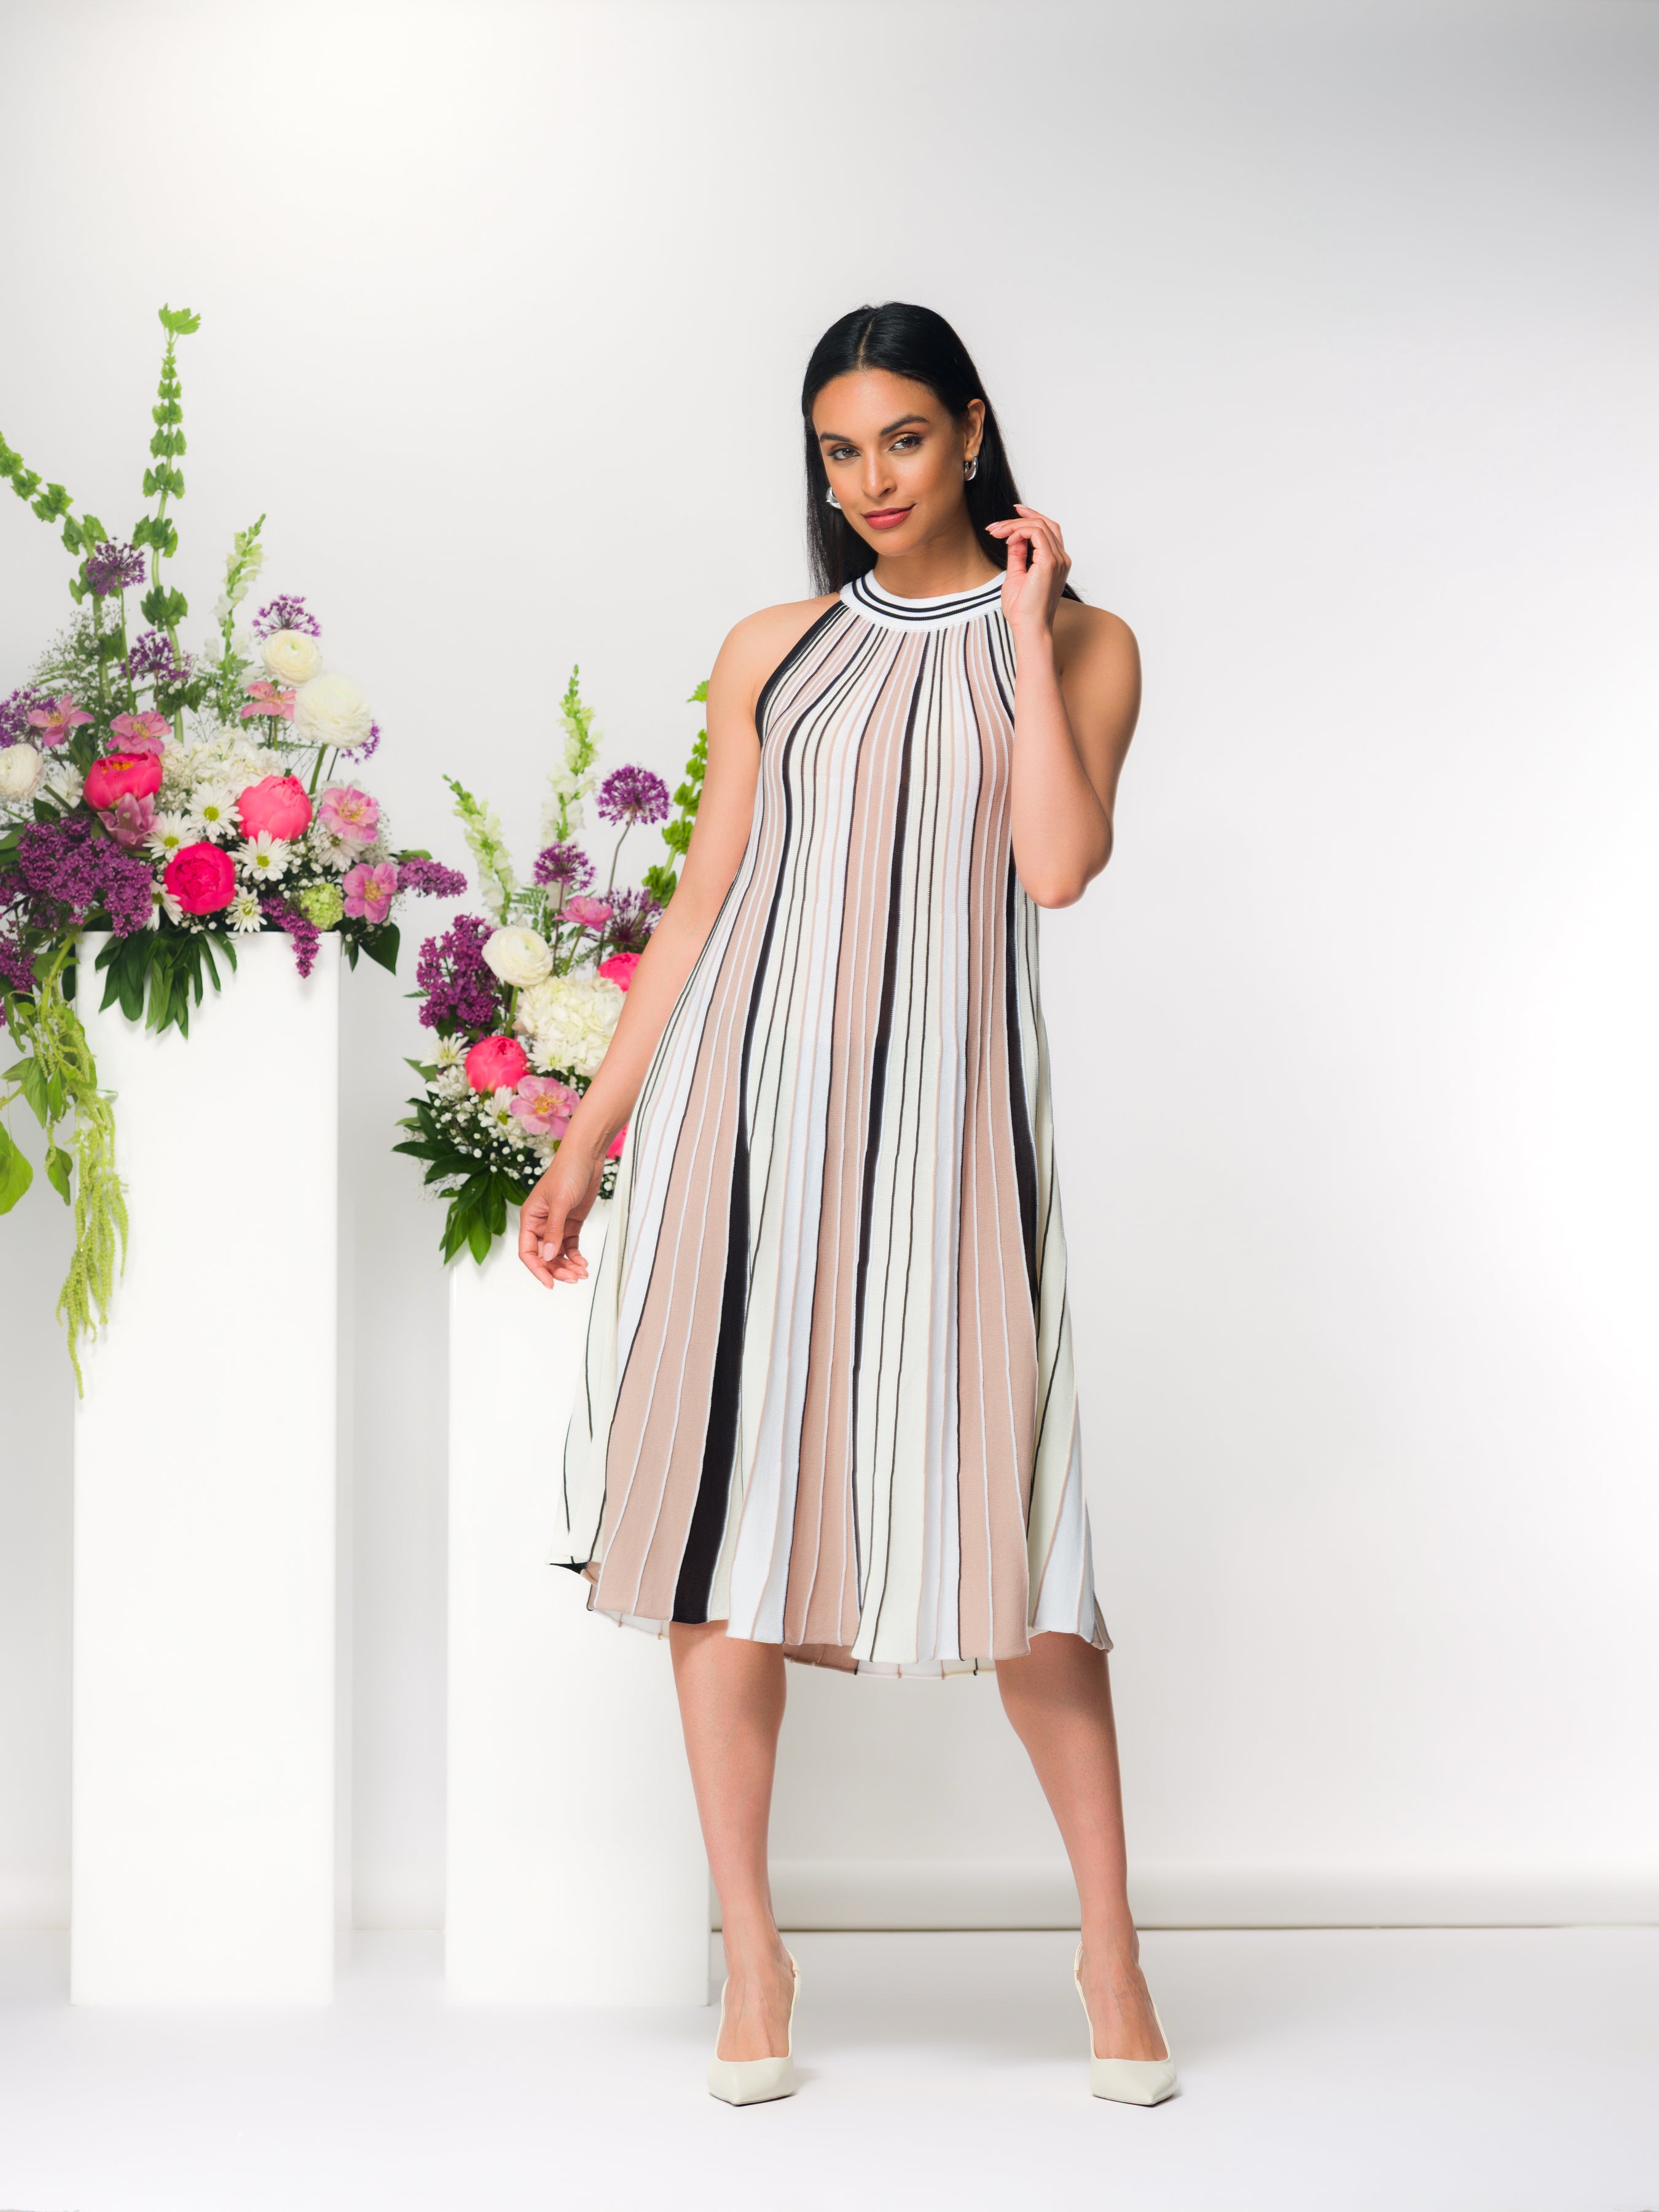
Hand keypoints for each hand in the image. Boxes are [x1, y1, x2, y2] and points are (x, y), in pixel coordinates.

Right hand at [517, 1137, 606, 1288]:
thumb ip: (553, 1231)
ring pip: (558, 1254)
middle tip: (572, 1279)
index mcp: (530, 1218)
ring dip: (568, 1266)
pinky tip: (583, 1263)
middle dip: (557, 1269)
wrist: (587, 1157)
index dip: (537, 1269)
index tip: (549, 1283)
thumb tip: (548, 1257)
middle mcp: (540, 1224)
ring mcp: (556, 1225)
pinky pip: (570, 1246)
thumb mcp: (560, 1202)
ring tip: (581, 1273)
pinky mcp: (571, 1224)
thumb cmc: (567, 1172)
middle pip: (544, 1256)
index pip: (527, 1251)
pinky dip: (576, 1256)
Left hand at [986, 503, 1071, 639]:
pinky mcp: (1049, 562)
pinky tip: (1007, 540)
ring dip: (1014, 525)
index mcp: (1056, 562)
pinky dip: (1019, 531)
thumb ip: (1017, 556)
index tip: (1011, 514)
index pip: (1048, 530)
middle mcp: (1061, 558)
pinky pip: (1036, 532)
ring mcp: (1058, 559)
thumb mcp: (1016, 575)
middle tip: (995, 526)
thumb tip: (1013, 539)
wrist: (1028, 627)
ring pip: (1038, 525)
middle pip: (1044, 523)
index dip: (1030, 517)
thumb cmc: (1023, 609)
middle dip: (1018, 518)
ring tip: (996, 533)